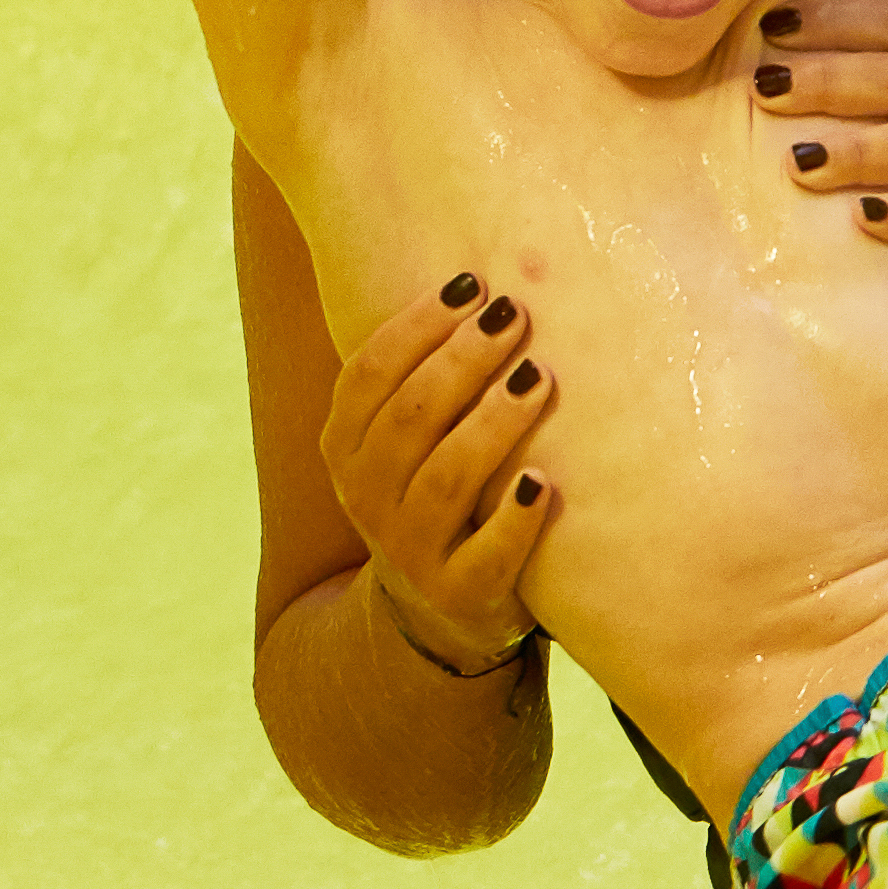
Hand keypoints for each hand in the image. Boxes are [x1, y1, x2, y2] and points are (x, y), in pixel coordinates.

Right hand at [320, 271, 557, 670]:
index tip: (470, 284)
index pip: (368, 375)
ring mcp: (409, 550)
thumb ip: (424, 376)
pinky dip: (512, 521)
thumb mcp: (407, 440)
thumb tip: (483, 277)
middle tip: (514, 315)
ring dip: (492, 425)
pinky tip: (541, 483)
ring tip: (538, 380)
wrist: (440, 610)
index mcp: (346, 446)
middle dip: (462, 360)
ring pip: (445, 479)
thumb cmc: (438, 492)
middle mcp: (366, 496)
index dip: (416, 327)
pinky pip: (485, 557)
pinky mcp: (459, 594)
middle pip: (410, 417)